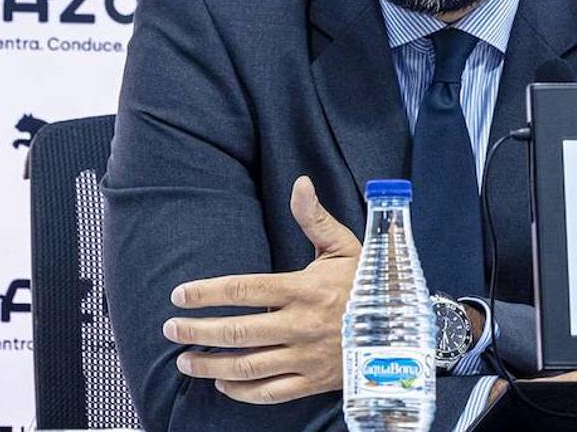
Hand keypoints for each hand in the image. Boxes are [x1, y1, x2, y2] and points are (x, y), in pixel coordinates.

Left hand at [161, 176, 360, 404]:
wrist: (405, 328)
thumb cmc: (370, 282)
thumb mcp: (345, 245)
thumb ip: (315, 218)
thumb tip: (300, 183)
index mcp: (305, 288)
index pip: (243, 289)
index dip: (206, 292)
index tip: (179, 295)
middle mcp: (301, 324)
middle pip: (236, 330)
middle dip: (197, 330)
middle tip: (171, 328)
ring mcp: (307, 357)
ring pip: (247, 365)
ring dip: (209, 364)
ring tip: (185, 360)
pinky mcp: (314, 382)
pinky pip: (270, 392)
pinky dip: (242, 390)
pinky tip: (223, 382)